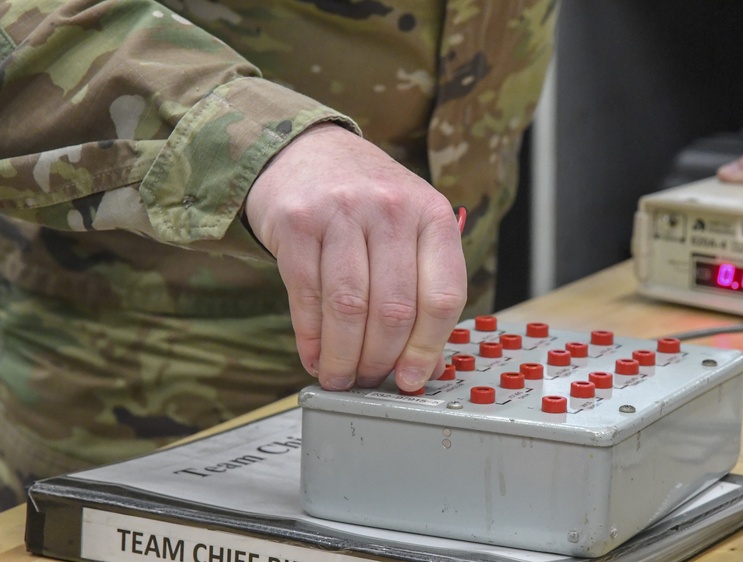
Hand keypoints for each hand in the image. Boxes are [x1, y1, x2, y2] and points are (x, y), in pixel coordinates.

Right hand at [245, 123, 466, 391]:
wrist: (306, 150)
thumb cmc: (366, 199)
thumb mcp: (409, 226)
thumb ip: (422, 286)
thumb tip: (425, 364)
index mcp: (432, 215)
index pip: (443, 296)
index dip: (429, 348)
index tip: (413, 379)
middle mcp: (391, 209)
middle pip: (394, 309)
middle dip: (380, 359)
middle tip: (370, 381)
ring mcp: (341, 212)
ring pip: (349, 308)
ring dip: (343, 356)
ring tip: (340, 378)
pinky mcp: (296, 222)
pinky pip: (307, 295)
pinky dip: (311, 337)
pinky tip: (315, 355)